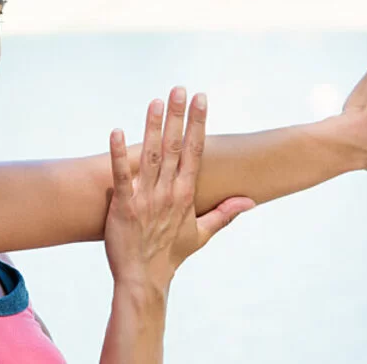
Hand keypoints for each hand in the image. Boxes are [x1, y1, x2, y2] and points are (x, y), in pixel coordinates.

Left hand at [104, 87, 255, 290]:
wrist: (144, 279)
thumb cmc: (171, 255)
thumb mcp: (202, 234)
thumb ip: (225, 214)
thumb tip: (251, 201)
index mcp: (186, 194)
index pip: (195, 151)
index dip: (197, 123)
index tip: (201, 99)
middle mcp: (168, 192)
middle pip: (174, 147)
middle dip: (177, 115)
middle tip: (179, 88)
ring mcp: (146, 198)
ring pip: (150, 156)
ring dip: (152, 127)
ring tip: (155, 101)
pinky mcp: (124, 206)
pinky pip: (120, 176)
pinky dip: (118, 154)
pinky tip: (116, 131)